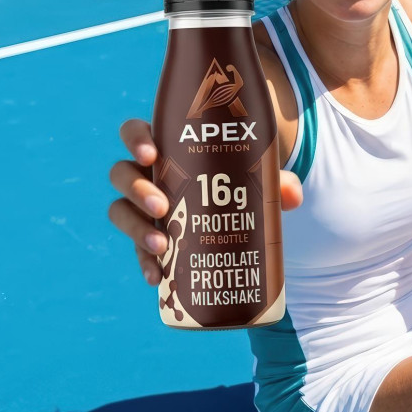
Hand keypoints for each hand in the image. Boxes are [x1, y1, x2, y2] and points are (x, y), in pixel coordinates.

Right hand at [108, 118, 303, 285]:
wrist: (234, 210)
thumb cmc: (238, 181)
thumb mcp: (256, 176)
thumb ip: (275, 180)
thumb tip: (291, 195)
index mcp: (166, 148)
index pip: (135, 132)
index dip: (135, 139)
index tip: (150, 154)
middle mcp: (147, 175)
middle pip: (122, 174)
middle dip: (137, 190)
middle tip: (162, 206)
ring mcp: (143, 208)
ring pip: (120, 211)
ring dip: (135, 228)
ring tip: (161, 247)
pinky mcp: (149, 237)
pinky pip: (137, 249)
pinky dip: (145, 263)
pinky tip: (156, 278)